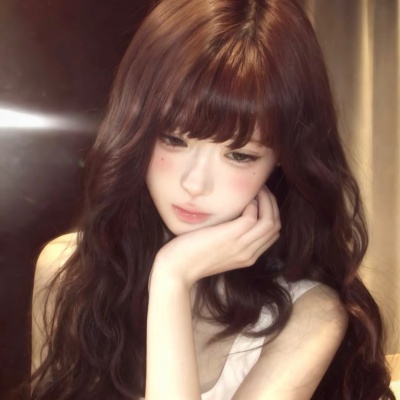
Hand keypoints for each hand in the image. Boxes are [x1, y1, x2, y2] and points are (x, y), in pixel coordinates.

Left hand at [151, 186, 280, 288]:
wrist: (176, 269)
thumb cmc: (190, 256)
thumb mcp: (217, 249)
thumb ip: (231, 237)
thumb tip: (234, 215)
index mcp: (247, 256)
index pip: (272, 233)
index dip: (270, 212)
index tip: (261, 198)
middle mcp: (249, 253)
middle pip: (275, 226)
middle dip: (272, 204)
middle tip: (261, 189)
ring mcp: (241, 246)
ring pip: (270, 221)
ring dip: (266, 200)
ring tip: (256, 189)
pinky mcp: (230, 237)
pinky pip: (253, 217)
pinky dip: (252, 204)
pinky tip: (243, 199)